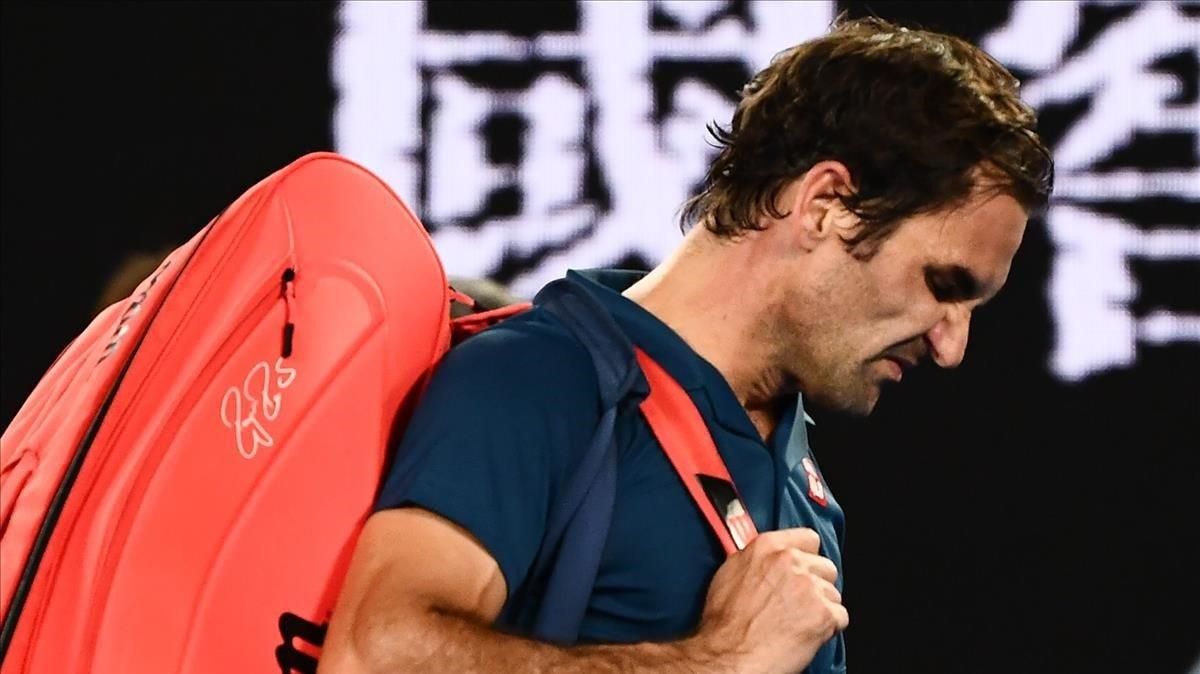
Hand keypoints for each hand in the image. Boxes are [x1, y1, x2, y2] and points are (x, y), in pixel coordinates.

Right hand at [684, 527, 847, 673]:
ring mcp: (810, 587)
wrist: (731, 655)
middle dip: (817, 584)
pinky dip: (828, 629)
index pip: (808, 538)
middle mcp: (791, 562)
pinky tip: (806, 634)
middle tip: (798, 603)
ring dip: (821, 608)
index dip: (807, 556)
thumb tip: (767, 559)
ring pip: (833, 593)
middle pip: (825, 566)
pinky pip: (840, 617)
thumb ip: (756, 559)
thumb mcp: (730, 574)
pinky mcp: (824, 613)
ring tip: (798, 622)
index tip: (803, 569)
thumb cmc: (725, 623)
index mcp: (768, 547)